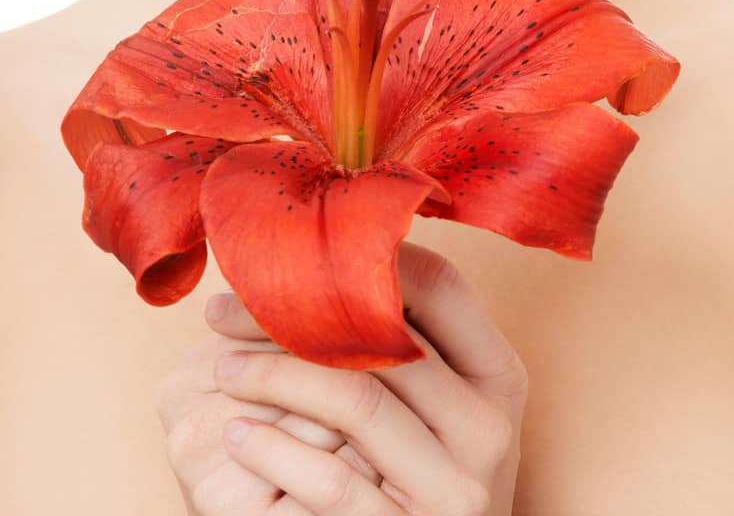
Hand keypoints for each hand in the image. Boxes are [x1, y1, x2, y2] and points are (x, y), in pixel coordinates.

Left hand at [156, 239, 528, 513]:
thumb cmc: (429, 478)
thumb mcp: (448, 411)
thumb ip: (412, 346)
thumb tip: (329, 255)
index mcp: (500, 377)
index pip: (440, 285)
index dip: (367, 258)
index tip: (293, 255)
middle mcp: (488, 429)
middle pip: (387, 339)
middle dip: (293, 316)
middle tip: (224, 310)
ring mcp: (454, 490)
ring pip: (357, 401)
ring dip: (274, 377)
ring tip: (222, 367)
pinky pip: (331, 483)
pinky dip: (275, 452)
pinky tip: (238, 434)